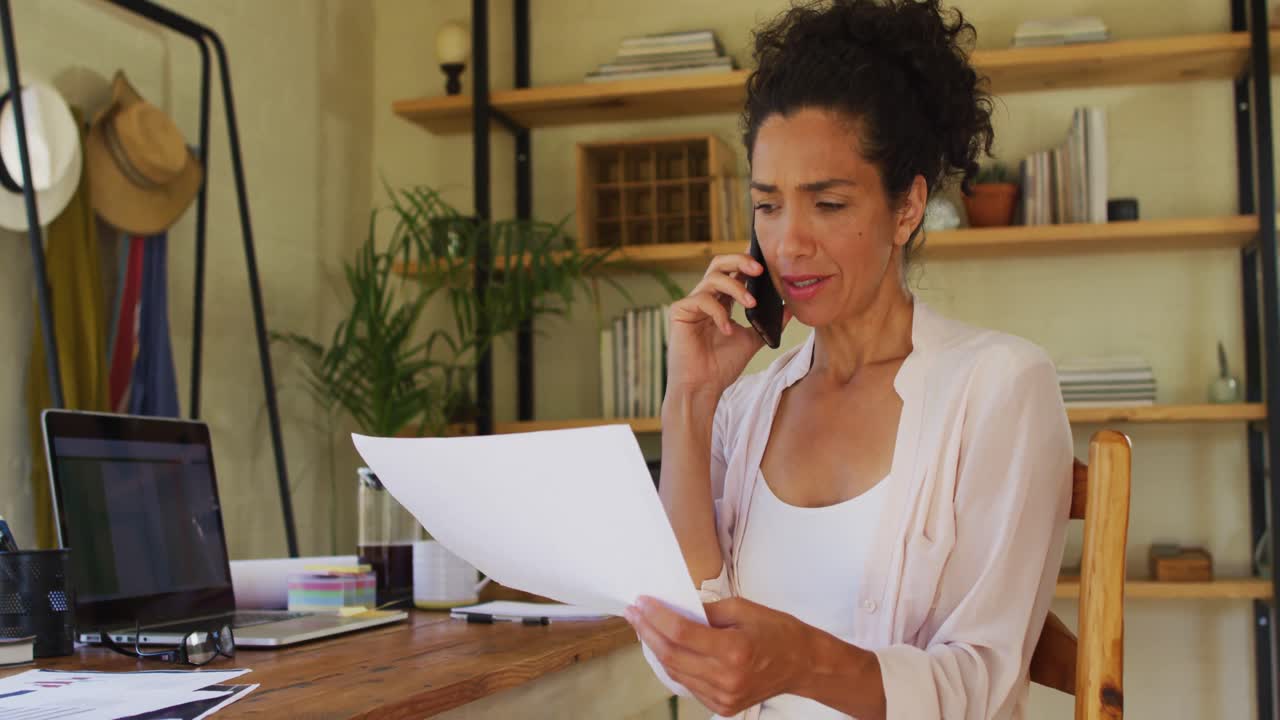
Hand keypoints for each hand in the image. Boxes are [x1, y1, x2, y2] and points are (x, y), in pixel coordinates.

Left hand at [625, 595, 810, 716]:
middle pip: (672, 654)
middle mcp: (726, 677)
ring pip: (675, 672)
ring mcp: (723, 696)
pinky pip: (688, 684)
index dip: (656, 616)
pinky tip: (665, 648)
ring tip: (643, 627)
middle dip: (647, 631)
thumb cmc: (777, 631)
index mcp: (734, 649)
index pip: (681, 633)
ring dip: (655, 649)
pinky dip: (673, 665)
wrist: (802, 665)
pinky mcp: (722, 706)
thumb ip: (707, 610)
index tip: (641, 602)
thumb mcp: (743, 608)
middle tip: (634, 613)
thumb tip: (675, 608)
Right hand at [664, 254, 791, 399]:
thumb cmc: (722, 367)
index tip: (767, 262)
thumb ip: (767, 324)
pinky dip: (718, 312)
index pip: (733, 272)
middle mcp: (706, 298)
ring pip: (712, 278)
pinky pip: (701, 299)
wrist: (703, 388)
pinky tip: (727, 329)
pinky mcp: (679, 312)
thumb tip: (789, 309)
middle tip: (760, 270)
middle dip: (740, 261)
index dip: (747, 262)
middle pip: (719, 264)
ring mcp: (692, 304)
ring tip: (751, 304)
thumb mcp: (752, 340)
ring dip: (736, 287)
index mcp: (721, 302)